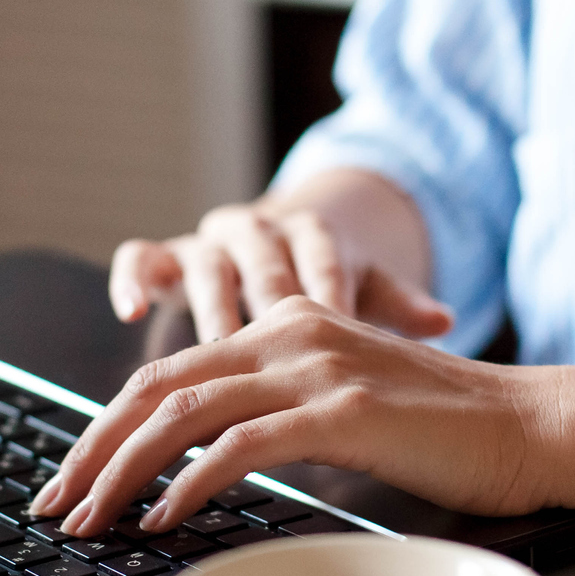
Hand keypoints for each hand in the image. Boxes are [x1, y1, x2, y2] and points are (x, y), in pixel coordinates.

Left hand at [30, 297, 559, 536]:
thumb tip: (212, 466)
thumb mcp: (349, 407)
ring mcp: (316, 368)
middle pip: (157, 386)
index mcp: (288, 325)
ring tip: (90, 520)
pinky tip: (162, 519)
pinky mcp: (342, 412)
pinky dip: (188, 484)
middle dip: (92, 449)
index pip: (170, 372)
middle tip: (55, 503)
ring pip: (184, 412)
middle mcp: (291, 332)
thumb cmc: (448, 434)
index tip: (74, 477)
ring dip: (122, 471)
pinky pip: (239, 446)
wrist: (532, 426)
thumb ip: (284, 414)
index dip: (108, 426)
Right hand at [108, 181, 452, 343]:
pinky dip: (133, 279)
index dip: (331, 292)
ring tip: (217, 340)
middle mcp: (258, 230)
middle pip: (264, 263)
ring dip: (210, 301)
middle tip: (279, 345)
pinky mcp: (163, 256)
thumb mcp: (364, 290)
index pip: (325, 259)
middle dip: (269, 302)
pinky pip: (141, 258)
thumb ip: (398, 305)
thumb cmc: (323, 283)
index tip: (341, 331)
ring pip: (205, 261)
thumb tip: (444, 320)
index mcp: (313, 232)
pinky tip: (130, 311)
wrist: (274, 250)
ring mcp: (207, 242)